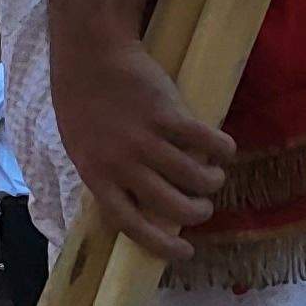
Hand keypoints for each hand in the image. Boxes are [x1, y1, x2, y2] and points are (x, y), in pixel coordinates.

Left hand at [52, 28, 232, 262]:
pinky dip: (223, 150)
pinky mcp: (168, 115)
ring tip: (213, 175)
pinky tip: (224, 148)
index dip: (161, 245)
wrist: (90, 53)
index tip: (185, 252)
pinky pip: (208, 144)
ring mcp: (145, 139)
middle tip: (203, 205)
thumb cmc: (83, 101)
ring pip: (197, 178)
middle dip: (197, 212)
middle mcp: (121, 163)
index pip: (130, 225)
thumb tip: (140, 207)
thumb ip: (106, 175)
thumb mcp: (81, 147)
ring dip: (212, 181)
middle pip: (174, 207)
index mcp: (95, 175)